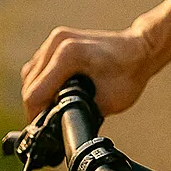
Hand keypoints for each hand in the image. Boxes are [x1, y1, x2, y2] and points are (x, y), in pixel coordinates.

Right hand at [21, 24, 155, 118]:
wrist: (140, 48)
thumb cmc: (130, 73)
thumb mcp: (108, 102)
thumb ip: (81, 112)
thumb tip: (60, 126)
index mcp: (68, 54)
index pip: (35, 93)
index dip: (36, 117)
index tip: (43, 132)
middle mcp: (58, 41)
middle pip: (30, 85)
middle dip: (37, 107)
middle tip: (49, 125)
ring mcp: (55, 38)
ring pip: (31, 75)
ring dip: (38, 94)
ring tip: (52, 110)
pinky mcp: (56, 40)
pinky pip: (38, 66)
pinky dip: (42, 81)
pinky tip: (54, 94)